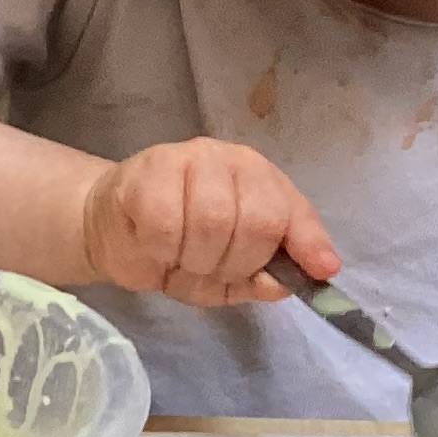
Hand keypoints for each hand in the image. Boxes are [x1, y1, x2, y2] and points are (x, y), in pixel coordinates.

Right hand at [80, 138, 337, 308]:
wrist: (115, 229)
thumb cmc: (184, 248)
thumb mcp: (239, 268)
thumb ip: (278, 270)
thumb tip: (322, 271)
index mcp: (259, 177)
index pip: (289, 213)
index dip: (291, 251)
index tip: (294, 277)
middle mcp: (228, 159)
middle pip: (255, 222)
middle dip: (232, 265)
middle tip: (208, 270)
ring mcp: (186, 159)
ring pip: (211, 223)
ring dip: (194, 261)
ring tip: (179, 259)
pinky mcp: (145, 172)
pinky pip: (165, 226)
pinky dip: (161, 252)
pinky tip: (153, 246)